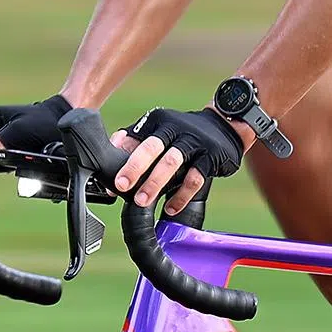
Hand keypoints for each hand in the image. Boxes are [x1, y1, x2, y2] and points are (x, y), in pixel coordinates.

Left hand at [110, 105, 245, 214]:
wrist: (224, 126)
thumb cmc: (184, 134)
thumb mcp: (160, 131)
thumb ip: (135, 142)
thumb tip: (107, 163)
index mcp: (158, 122)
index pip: (134, 139)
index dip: (120, 159)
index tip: (110, 181)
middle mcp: (174, 128)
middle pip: (151, 146)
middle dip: (134, 167)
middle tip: (121, 186)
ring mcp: (194, 142)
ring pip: (172, 161)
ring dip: (155, 183)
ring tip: (141, 201)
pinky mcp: (210, 156)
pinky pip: (194, 178)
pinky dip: (181, 195)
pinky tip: (170, 208)